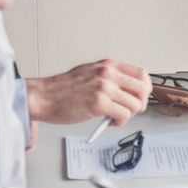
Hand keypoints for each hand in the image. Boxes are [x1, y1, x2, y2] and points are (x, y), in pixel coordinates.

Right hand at [26, 58, 149, 126]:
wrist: (43, 97)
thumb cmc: (63, 89)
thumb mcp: (90, 73)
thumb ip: (110, 78)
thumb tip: (129, 90)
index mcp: (108, 65)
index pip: (141, 74)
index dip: (144, 89)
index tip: (138, 98)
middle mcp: (108, 74)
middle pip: (144, 89)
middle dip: (140, 103)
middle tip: (130, 110)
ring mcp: (104, 88)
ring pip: (136, 105)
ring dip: (128, 115)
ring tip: (114, 116)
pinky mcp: (99, 103)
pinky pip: (124, 115)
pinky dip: (119, 122)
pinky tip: (108, 121)